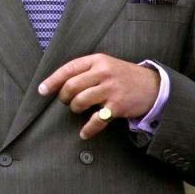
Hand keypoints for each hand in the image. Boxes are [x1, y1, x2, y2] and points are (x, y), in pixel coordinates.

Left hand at [38, 53, 159, 139]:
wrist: (153, 86)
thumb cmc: (123, 76)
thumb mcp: (106, 65)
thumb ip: (86, 71)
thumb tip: (60, 83)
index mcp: (98, 60)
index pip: (69, 68)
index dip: (53, 80)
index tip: (41, 91)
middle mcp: (103, 72)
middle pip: (71, 86)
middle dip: (64, 97)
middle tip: (66, 101)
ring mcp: (111, 89)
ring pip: (80, 101)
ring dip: (75, 109)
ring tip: (78, 109)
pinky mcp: (117, 106)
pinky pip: (96, 120)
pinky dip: (88, 129)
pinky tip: (84, 133)